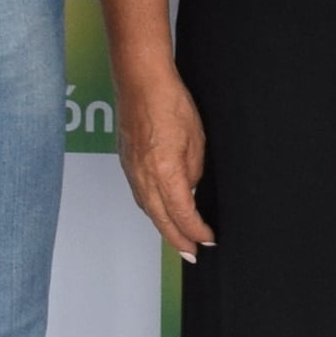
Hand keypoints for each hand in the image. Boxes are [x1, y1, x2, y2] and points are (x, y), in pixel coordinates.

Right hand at [122, 64, 212, 255]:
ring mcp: (132, 171)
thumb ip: (192, 172)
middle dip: (178, 240)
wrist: (140, 82)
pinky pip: (139, 195)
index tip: (208, 240)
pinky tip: (160, 212)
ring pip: (148, 209)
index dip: (196, 231)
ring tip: (179, 239)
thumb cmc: (171, 103)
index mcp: (165, 172)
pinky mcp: (126, 163)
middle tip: (192, 254)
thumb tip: (188, 190)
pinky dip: (152, 209)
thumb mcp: (196, 140)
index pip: (183, 214)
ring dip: (164, 227)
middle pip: (161, 220)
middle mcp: (144, 177)